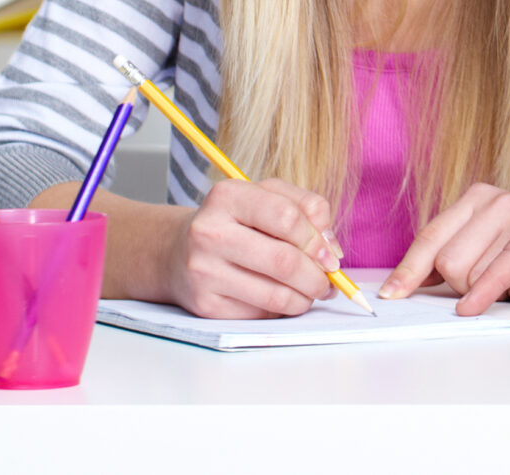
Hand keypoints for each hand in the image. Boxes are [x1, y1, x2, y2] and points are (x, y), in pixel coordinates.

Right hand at [160, 177, 342, 319]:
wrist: (179, 253)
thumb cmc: (233, 223)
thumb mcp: (265, 197)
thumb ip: (305, 208)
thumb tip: (331, 248)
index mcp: (226, 196)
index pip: (286, 217)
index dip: (317, 240)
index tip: (329, 255)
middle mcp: (209, 232)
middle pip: (284, 261)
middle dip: (317, 277)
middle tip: (328, 282)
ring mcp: (205, 271)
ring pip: (277, 295)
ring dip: (305, 298)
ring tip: (310, 292)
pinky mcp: (207, 305)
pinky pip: (262, 314)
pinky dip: (282, 310)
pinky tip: (280, 298)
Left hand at [382, 183, 509, 304]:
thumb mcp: (481, 234)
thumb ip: (447, 250)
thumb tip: (404, 284)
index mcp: (477, 196)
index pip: (431, 238)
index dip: (408, 272)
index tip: (392, 294)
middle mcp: (499, 203)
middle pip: (450, 265)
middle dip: (461, 284)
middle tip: (483, 279)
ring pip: (477, 281)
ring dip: (489, 292)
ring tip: (509, 276)